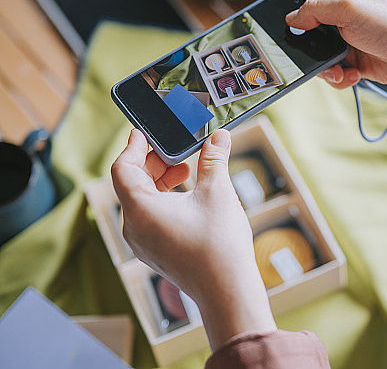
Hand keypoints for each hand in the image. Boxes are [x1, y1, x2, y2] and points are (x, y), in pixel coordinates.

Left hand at [111, 129, 275, 349]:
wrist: (227, 290)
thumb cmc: (219, 245)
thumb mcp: (217, 192)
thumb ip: (214, 160)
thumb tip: (219, 137)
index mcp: (140, 209)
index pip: (122, 168)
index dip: (133, 147)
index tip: (144, 132)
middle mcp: (134, 228)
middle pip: (131, 184)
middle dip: (152, 163)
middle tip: (174, 149)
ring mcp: (144, 243)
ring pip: (141, 202)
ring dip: (160, 181)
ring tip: (186, 171)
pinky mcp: (156, 252)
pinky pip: (150, 218)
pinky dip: (164, 200)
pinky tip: (189, 197)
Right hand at [257, 0, 386, 89]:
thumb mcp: (348, 8)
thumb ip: (314, 10)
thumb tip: (292, 21)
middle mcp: (339, 11)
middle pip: (301, 17)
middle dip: (294, 36)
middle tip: (286, 47)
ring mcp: (345, 36)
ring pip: (313, 50)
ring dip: (320, 63)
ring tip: (337, 70)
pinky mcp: (352, 60)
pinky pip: (331, 70)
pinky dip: (338, 76)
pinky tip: (352, 77)